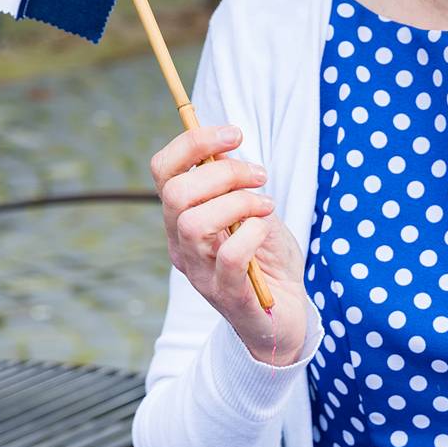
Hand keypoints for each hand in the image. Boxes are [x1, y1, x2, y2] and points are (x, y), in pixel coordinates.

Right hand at [150, 123, 312, 364]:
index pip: (163, 170)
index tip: (234, 134)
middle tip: (259, 176)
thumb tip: (226, 143)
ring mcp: (200, 272)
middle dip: (224, 173)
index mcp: (181, 217)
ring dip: (239, 202)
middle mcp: (181, 244)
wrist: (284, 313)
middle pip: (176, 194)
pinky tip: (266, 229)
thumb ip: (234, 183)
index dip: (194, 142)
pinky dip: (253, 233)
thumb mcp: (251, 209)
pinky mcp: (226, 295)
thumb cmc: (266, 256)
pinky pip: (228, 257)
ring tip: (265, 205)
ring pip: (194, 223)